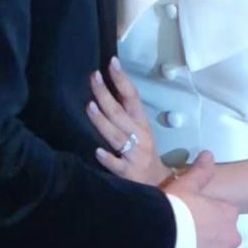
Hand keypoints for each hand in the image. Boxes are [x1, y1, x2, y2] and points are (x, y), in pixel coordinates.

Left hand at [89, 60, 163, 186]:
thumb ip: (124, 113)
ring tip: (89, 106)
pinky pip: (117, 165)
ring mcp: (134, 155)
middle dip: (106, 94)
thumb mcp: (139, 130)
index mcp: (141, 123)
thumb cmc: (143, 152)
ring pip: (116, 136)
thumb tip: (106, 89)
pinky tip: (97, 151)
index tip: (111, 62)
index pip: (132, 97)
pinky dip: (108, 158)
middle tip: (93, 77)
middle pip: (120, 113)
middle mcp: (139, 136)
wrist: (158, 185)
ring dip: (103, 121)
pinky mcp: (129, 173)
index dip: (122, 79)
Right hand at [170, 150, 240, 247]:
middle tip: (186, 238)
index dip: (207, 216)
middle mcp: (232, 238)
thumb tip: (209, 153)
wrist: (159, 242)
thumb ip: (200, 172)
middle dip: (209, 238)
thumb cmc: (173, 211)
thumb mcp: (185, 186)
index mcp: (228, 214)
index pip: (224, 214)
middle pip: (223, 238)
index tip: (191, 218)